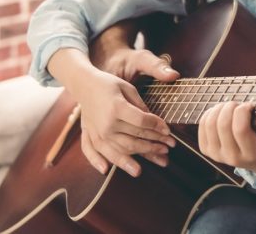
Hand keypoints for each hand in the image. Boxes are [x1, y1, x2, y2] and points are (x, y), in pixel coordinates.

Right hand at [48, 47, 178, 177]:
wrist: (85, 85)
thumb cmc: (109, 85)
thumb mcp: (127, 88)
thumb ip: (140, 106)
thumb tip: (154, 122)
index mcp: (117, 108)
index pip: (142, 122)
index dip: (157, 126)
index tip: (168, 130)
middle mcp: (107, 124)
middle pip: (135, 138)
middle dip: (156, 143)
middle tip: (170, 146)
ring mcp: (97, 133)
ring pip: (122, 150)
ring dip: (141, 156)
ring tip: (158, 160)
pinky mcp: (90, 137)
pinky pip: (93, 153)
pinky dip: (98, 162)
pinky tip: (106, 170)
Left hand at [197, 102, 255, 173]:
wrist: (255, 161)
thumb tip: (255, 104)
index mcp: (251, 154)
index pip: (240, 129)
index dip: (243, 110)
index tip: (249, 105)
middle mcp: (232, 157)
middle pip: (222, 124)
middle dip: (230, 106)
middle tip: (238, 104)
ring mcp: (217, 155)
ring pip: (210, 123)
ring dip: (219, 108)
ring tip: (229, 106)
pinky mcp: (207, 150)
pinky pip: (202, 125)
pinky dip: (210, 113)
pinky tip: (220, 112)